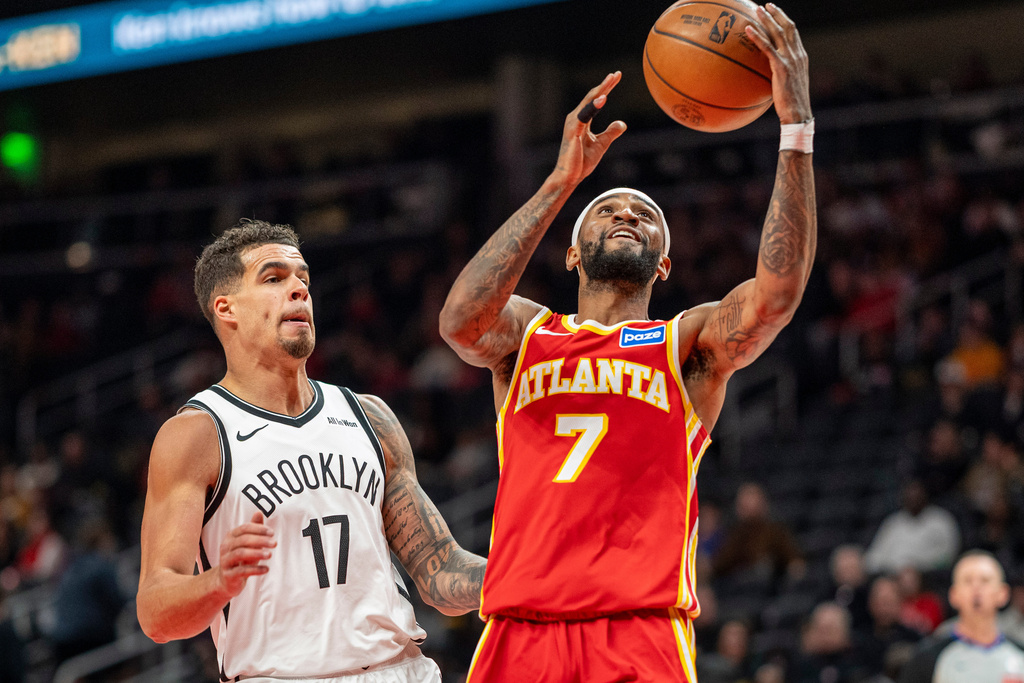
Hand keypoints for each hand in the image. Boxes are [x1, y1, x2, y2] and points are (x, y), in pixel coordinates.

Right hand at [216, 512, 275, 596]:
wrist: (227, 580)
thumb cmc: (241, 558)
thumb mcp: (248, 543)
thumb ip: (254, 528)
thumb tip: (259, 512)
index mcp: (231, 536)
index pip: (244, 528)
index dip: (259, 529)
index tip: (272, 533)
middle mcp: (225, 547)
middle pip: (243, 540)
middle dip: (261, 540)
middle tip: (275, 544)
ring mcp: (225, 561)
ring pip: (240, 554)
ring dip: (257, 553)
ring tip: (270, 554)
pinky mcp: (228, 575)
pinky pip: (241, 571)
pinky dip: (255, 569)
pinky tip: (266, 569)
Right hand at [552, 72, 627, 186]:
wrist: (569, 177)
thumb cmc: (581, 162)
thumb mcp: (601, 144)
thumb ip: (611, 132)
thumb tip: (622, 123)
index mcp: (582, 120)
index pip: (596, 100)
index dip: (606, 88)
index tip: (616, 77)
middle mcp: (576, 118)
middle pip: (592, 97)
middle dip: (605, 84)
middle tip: (616, 74)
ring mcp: (573, 124)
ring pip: (588, 102)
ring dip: (600, 91)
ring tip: (611, 80)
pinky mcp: (573, 132)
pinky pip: (584, 116)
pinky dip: (593, 106)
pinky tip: (603, 98)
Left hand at [744, 4, 811, 123]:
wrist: (798, 113)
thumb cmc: (791, 104)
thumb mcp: (788, 86)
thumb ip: (781, 75)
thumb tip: (767, 75)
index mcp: (801, 57)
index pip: (794, 33)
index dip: (785, 21)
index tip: (776, 12)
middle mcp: (798, 54)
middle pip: (788, 27)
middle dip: (777, 14)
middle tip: (766, 5)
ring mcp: (791, 59)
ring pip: (779, 32)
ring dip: (767, 19)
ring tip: (757, 9)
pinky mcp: (782, 67)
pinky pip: (767, 47)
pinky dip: (757, 36)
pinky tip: (748, 29)